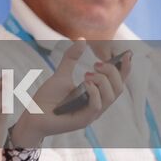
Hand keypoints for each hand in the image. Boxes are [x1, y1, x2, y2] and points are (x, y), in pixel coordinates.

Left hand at [9, 40, 128, 146]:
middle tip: (96, 64)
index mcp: (96, 95)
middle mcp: (98, 105)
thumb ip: (71, 58)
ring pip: (111, 96)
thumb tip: (82, 39)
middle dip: (112, 72)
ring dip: (102, 81)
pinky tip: (85, 84)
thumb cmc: (48, 98)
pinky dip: (94, 92)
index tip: (127, 54)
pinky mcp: (84, 120)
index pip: (117, 82)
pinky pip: (97, 106)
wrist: (33, 113)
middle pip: (118, 88)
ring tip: (86, 74)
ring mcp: (92, 114)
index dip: (125, 69)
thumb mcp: (61, 74)